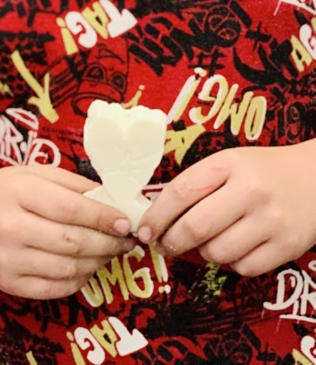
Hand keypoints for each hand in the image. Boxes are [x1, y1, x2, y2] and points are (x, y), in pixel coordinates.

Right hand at [0, 164, 134, 298]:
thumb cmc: (9, 192)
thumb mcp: (38, 174)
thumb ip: (75, 186)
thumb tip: (115, 202)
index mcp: (18, 192)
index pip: (70, 208)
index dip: (103, 217)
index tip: (125, 222)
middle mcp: (8, 227)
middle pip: (72, 242)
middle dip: (107, 243)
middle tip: (126, 241)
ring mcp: (6, 259)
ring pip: (67, 269)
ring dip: (97, 262)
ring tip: (109, 252)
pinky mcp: (7, 283)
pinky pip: (55, 289)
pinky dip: (79, 280)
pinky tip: (86, 266)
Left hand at [136, 142, 315, 275]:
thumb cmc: (262, 171)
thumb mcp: (229, 163)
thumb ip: (198, 184)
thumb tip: (158, 217)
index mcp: (229, 164)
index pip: (182, 191)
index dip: (157, 215)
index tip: (144, 230)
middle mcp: (250, 191)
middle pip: (196, 227)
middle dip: (172, 241)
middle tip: (165, 245)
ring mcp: (271, 220)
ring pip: (218, 253)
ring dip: (204, 252)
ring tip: (209, 241)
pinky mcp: (287, 246)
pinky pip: (243, 268)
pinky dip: (232, 264)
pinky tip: (235, 248)